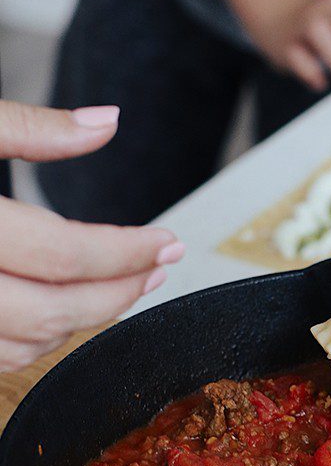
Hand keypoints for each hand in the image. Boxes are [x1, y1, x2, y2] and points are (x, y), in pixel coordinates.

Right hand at [0, 101, 184, 371]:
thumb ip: (33, 127)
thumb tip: (107, 122)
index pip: (61, 254)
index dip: (125, 252)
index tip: (168, 241)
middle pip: (51, 311)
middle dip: (118, 293)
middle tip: (159, 266)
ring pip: (27, 343)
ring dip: (82, 319)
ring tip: (123, 284)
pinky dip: (39, 337)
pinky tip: (66, 304)